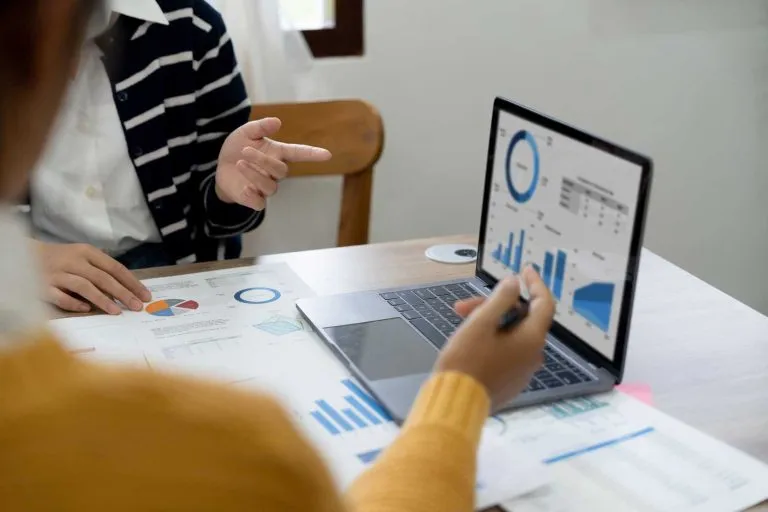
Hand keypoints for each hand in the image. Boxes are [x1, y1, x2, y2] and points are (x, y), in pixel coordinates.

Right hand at [35, 242, 150, 314]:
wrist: (25, 255)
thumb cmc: (62, 259)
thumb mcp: (83, 258)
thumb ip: (101, 271)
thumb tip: (126, 292)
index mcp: (87, 252)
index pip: (115, 267)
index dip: (131, 282)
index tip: (145, 295)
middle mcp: (73, 261)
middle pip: (103, 277)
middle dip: (123, 293)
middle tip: (137, 306)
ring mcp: (57, 274)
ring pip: (83, 286)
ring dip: (102, 300)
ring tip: (117, 312)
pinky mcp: (42, 286)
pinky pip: (60, 296)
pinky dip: (73, 303)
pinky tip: (86, 310)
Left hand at [215, 117, 331, 209]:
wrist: (221, 166)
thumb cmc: (238, 148)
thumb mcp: (246, 132)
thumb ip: (260, 127)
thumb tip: (277, 122)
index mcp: (277, 153)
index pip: (298, 154)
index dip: (312, 154)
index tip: (327, 155)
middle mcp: (274, 172)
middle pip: (281, 170)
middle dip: (263, 160)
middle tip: (245, 150)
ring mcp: (265, 186)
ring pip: (270, 186)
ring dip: (254, 174)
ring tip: (239, 163)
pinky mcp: (254, 198)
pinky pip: (260, 203)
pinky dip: (253, 197)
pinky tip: (244, 188)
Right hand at [436, 267, 554, 409]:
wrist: (455, 403)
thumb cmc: (466, 361)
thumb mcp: (480, 323)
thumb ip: (500, 299)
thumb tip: (514, 283)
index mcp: (531, 340)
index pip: (544, 304)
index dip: (535, 284)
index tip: (525, 269)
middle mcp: (533, 356)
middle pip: (521, 319)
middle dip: (494, 306)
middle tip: (463, 307)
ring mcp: (523, 371)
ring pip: (511, 335)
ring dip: (489, 323)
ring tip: (459, 323)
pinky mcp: (511, 382)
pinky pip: (507, 352)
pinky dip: (492, 340)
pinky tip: (469, 341)